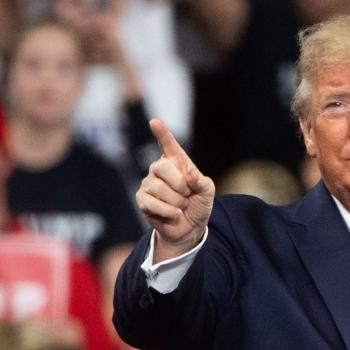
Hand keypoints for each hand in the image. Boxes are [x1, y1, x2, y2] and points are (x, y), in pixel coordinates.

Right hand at [136, 120, 214, 259]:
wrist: (190, 228)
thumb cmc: (198, 205)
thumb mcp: (207, 193)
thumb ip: (202, 182)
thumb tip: (190, 175)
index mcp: (176, 162)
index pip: (168, 144)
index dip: (162, 133)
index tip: (155, 122)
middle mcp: (159, 169)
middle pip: (162, 167)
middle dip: (179, 185)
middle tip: (187, 194)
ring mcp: (148, 183)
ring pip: (158, 188)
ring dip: (176, 202)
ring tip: (181, 206)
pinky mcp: (142, 199)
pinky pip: (152, 202)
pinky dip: (168, 211)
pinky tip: (174, 214)